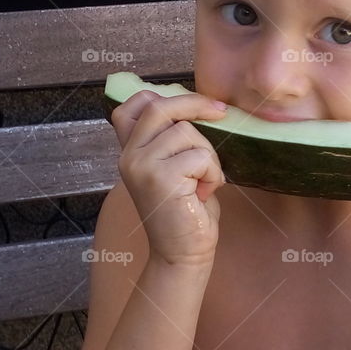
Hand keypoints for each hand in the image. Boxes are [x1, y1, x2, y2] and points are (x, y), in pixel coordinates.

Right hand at [111, 89, 228, 264]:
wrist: (182, 253)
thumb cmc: (186, 210)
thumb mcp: (173, 168)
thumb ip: (171, 141)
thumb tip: (198, 106)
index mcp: (131, 151)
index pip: (132, 106)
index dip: (162, 96)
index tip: (194, 103)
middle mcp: (130, 156)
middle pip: (160, 108)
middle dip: (195, 104)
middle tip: (220, 112)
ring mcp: (142, 166)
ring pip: (187, 132)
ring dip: (209, 155)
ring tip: (204, 181)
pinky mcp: (161, 179)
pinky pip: (200, 156)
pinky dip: (213, 173)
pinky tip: (205, 194)